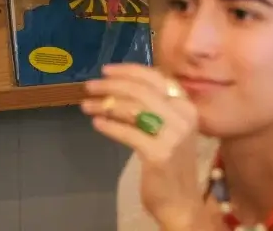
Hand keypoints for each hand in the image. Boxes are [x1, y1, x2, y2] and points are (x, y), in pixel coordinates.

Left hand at [83, 65, 203, 230]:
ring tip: (87, 105)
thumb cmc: (172, 163)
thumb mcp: (171, 127)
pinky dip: (110, 126)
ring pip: (134, 109)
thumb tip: (121, 86)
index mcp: (186, 104)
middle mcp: (182, 115)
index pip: (155, 77)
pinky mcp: (159, 154)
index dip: (129, 70)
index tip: (106, 70)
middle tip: (90, 86)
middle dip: (112, 85)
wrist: (182, 202)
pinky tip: (97, 123)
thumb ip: (155, 106)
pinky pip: (129, 133)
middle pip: (142, 90)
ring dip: (106, 104)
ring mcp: (172, 135)